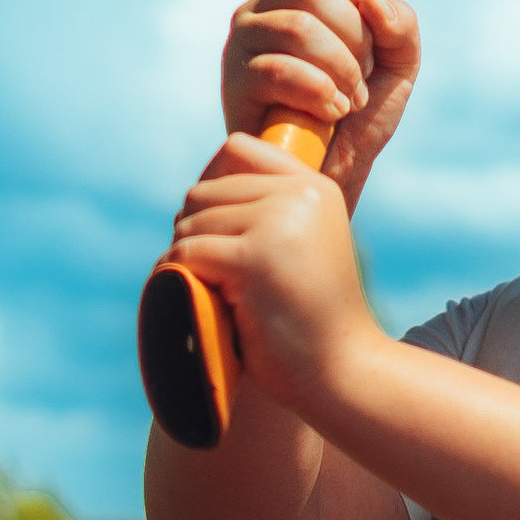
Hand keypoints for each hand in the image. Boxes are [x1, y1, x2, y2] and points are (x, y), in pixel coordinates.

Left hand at [170, 132, 385, 418]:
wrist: (342, 370)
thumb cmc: (313, 318)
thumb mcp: (302, 245)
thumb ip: (266, 210)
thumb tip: (194, 194)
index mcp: (315, 187)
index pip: (237, 149)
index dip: (212, 188)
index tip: (218, 234)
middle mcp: (299, 196)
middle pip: (204, 190)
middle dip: (195, 232)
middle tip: (212, 275)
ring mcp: (277, 224)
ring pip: (190, 222)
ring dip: (186, 258)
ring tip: (213, 291)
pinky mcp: (252, 259)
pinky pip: (187, 252)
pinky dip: (177, 276)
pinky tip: (196, 298)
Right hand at [219, 0, 420, 212]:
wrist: (330, 177)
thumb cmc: (358, 120)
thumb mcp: (397, 68)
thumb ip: (401, 27)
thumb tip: (374, 3)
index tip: (367, 13)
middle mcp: (263, 10)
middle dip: (355, 40)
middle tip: (360, 77)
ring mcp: (243, 44)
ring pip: (299, 27)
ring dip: (341, 70)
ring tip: (347, 101)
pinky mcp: (235, 83)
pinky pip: (280, 69)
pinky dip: (319, 93)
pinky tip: (329, 113)